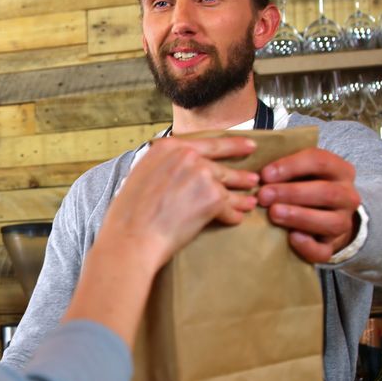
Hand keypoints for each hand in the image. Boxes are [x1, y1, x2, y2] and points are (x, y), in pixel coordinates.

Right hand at [64, 136, 258, 348]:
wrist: (132, 238)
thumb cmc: (128, 215)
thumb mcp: (140, 176)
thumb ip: (162, 167)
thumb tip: (174, 172)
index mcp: (167, 147)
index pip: (207, 142)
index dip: (231, 145)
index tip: (247, 145)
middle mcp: (187, 156)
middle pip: (220, 165)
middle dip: (240, 174)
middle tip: (253, 179)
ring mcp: (202, 175)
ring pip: (228, 187)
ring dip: (240, 196)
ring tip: (250, 201)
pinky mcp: (213, 198)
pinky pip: (229, 208)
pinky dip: (232, 216)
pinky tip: (236, 219)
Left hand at [257, 148, 360, 263]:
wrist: (322, 215)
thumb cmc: (304, 185)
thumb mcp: (300, 171)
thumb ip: (284, 169)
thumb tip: (257, 173)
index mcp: (340, 170)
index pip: (320, 161)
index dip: (291, 166)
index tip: (265, 174)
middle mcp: (348, 196)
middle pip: (326, 192)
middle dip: (292, 193)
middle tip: (263, 195)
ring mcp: (343, 222)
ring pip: (331, 222)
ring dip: (299, 216)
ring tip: (274, 213)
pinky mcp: (332, 246)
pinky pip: (324, 250)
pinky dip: (308, 246)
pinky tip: (292, 237)